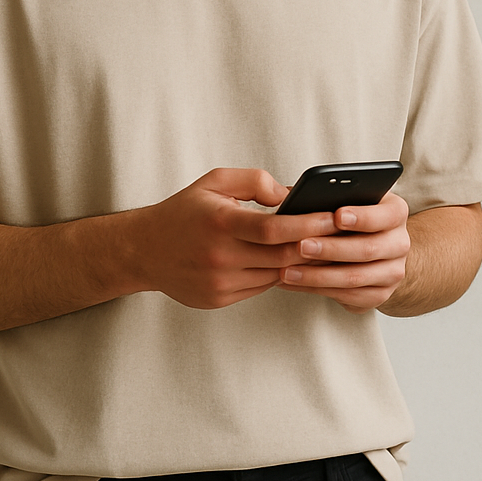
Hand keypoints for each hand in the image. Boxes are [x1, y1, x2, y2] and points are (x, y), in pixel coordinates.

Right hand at [126, 168, 337, 309]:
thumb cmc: (183, 212)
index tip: (331, 217)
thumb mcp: (214, 182)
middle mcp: (219, 255)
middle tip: (339, 234)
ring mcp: (219, 282)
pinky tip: (284, 261)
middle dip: (314, 245)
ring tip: (319, 248)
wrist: (143, 250)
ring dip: (297, 262)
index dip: (308, 224)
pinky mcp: (218, 299)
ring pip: (275, 275)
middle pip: (281, 255)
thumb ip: (254, 181)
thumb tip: (290, 194)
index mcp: (219, 222)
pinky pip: (260, 287)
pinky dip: (275, 274)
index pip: (274, 228)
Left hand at [274, 191, 410, 312]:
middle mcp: (399, 243)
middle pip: (368, 249)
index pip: (385, 215)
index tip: (337, 215)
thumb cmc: (351, 217)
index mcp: (395, 213)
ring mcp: (392, 272)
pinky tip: (294, 282)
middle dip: (331, 249)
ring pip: (355, 277)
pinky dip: (317, 290)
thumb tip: (293, 197)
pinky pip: (348, 296)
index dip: (362, 216)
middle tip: (301, 246)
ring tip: (288, 271)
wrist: (375, 249)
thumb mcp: (346, 199)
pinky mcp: (380, 295)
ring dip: (318, 276)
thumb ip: (326, 196)